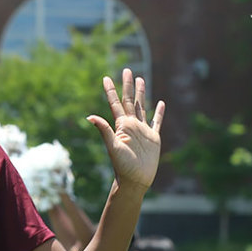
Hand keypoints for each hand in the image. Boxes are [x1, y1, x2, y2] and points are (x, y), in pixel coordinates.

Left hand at [87, 68, 164, 192]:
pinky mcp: (154, 138)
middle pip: (130, 100)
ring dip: (142, 93)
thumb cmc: (122, 166)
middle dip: (127, 85)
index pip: (115, 104)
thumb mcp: (112, 147)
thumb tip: (89, 116)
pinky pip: (157, 122)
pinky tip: (161, 103)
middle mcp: (131, 125)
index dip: (110, 91)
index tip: (105, 77)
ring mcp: (143, 131)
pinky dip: (159, 112)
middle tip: (127, 69)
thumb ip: (104, 130)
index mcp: (121, 126)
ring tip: (141, 79)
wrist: (135, 181)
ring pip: (143, 107)